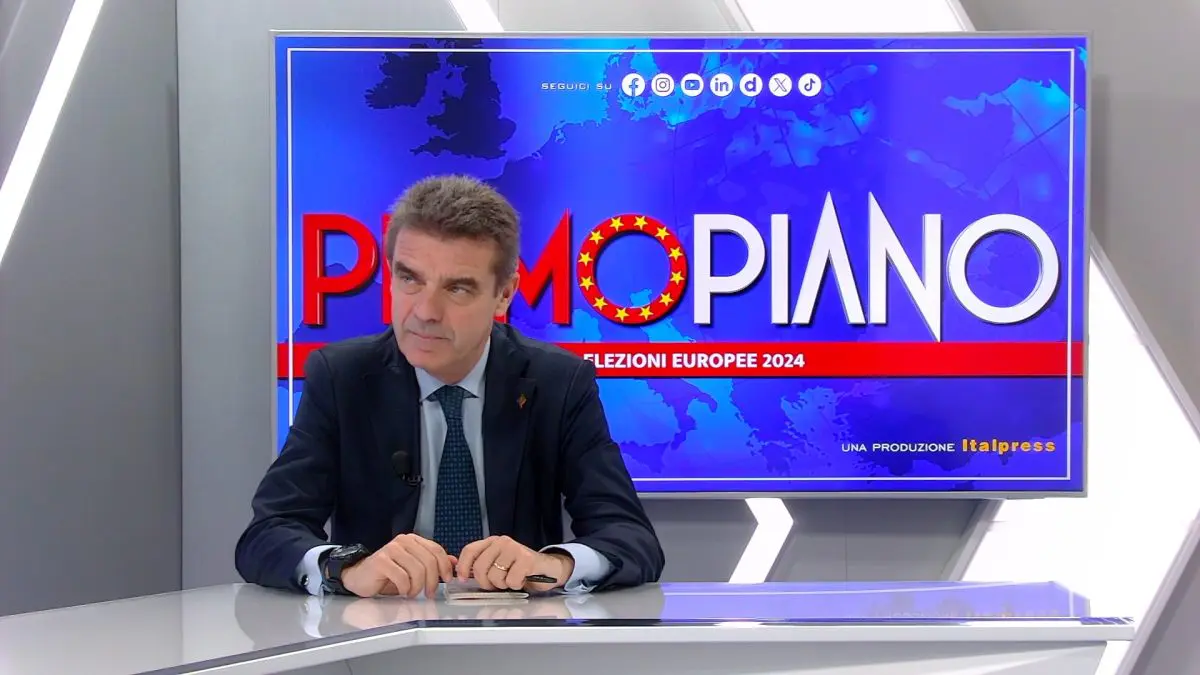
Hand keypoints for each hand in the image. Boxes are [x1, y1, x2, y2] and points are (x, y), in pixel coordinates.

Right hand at [340, 534, 455, 598]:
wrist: (360, 577)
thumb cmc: (387, 574)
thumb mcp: (413, 568)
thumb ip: (432, 563)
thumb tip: (454, 562)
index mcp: (413, 540)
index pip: (436, 550)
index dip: (445, 567)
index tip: (447, 580)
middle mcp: (403, 541)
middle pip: (429, 561)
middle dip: (433, 581)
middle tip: (430, 593)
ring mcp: (391, 549)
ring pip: (417, 570)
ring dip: (418, 587)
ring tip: (412, 593)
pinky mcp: (381, 561)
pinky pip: (402, 578)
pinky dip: (406, 589)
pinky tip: (403, 592)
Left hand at [456, 535, 574, 591]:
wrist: (548, 568)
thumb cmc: (521, 569)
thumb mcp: (499, 564)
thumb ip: (482, 565)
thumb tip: (462, 574)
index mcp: (492, 542)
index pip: (470, 550)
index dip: (463, 566)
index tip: (462, 579)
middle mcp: (502, 542)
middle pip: (479, 567)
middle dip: (486, 582)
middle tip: (498, 584)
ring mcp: (514, 549)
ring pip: (495, 576)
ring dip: (503, 584)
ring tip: (513, 579)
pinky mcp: (526, 559)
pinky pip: (511, 580)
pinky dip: (516, 585)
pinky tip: (523, 579)